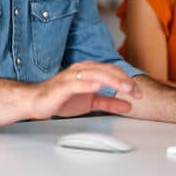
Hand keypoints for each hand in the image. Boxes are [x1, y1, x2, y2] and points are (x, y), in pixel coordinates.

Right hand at [27, 62, 142, 119]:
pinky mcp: (62, 86)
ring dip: (112, 81)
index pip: (112, 71)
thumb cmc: (62, 98)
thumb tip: (127, 106)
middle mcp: (82, 70)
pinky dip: (88, 84)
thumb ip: (109, 102)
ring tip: (125, 87)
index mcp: (89, 71)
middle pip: (107, 71)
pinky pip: (77, 83)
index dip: (127, 80)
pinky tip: (97, 86)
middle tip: (136, 92)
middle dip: (124, 81)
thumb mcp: (91, 102)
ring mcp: (71, 76)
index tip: (138, 92)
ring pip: (96, 74)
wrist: (37, 101)